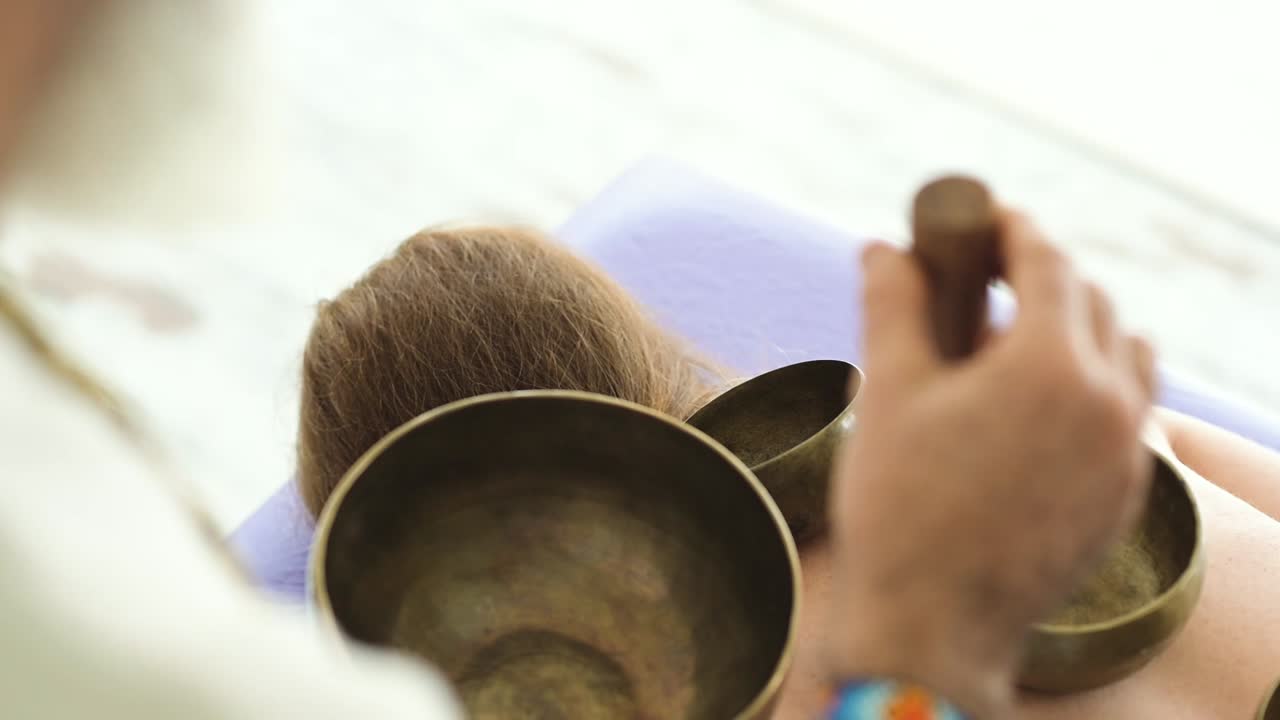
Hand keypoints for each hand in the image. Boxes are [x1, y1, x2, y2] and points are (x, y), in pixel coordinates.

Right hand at [823, 211, 1155, 717]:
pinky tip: (1036, 410)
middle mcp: (1109, 404)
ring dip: (1080, 330)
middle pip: (1092, 302)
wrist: (929, 628)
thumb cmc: (899, 507)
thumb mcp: (888, 391)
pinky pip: (1128, 416)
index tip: (980, 221)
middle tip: (986, 280)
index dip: (1009, 229)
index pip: (1047, 262)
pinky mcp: (1124, 500)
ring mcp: (1126, 457)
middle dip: (1040, 277)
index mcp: (1051, 367)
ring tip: (1016, 344)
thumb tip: (880, 248)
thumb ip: (892, 305)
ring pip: (1127, 356)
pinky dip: (1093, 389)